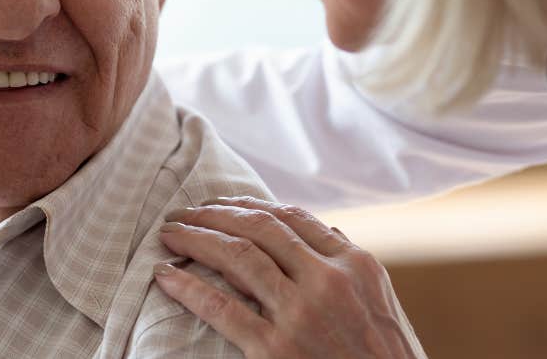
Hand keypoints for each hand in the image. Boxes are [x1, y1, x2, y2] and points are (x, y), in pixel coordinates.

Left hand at [154, 197, 423, 357]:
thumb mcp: (381, 306)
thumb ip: (349, 270)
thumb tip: (322, 234)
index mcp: (357, 266)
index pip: (293, 217)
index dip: (249, 205)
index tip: (220, 203)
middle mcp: (330, 282)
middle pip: (259, 228)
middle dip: (214, 214)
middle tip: (183, 212)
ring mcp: (302, 315)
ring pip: (237, 256)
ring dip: (195, 239)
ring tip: (169, 235)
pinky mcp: (277, 350)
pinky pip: (221, 308)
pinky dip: (188, 287)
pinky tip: (166, 277)